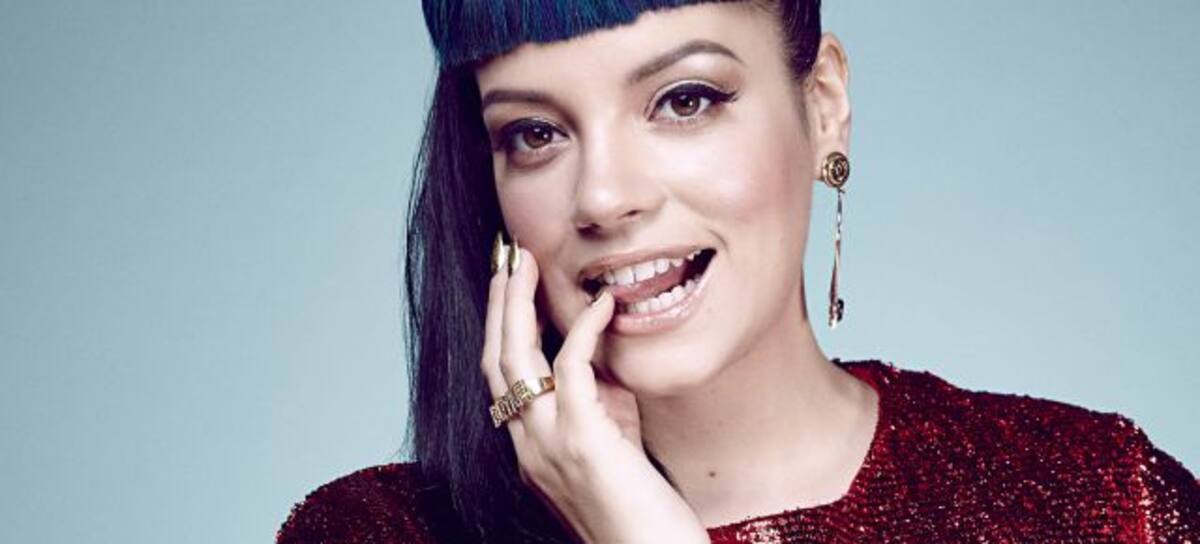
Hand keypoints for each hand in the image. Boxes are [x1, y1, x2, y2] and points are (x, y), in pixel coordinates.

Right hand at [481, 246, 709, 542]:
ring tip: (525, 259)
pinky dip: (584, 329)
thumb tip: (603, 356)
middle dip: (498, 302)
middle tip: (505, 254)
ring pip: (515, 360)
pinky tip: (602, 303)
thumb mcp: (615, 449)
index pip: (500, 377)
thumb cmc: (646, 517)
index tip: (508, 282)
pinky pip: (572, 370)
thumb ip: (602, 404)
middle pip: (495, 360)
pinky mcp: (583, 442)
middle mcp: (528, 448)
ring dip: (518, 303)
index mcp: (530, 450)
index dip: (500, 326)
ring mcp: (549, 447)